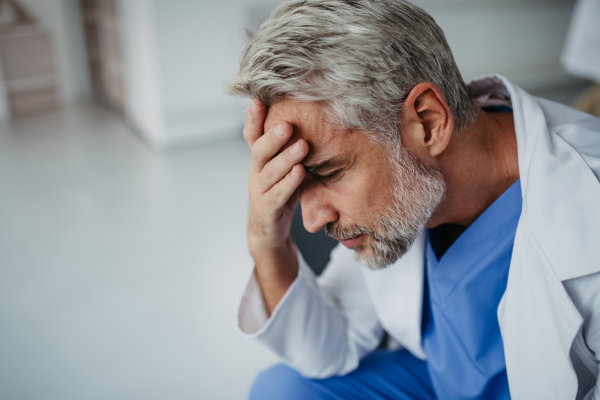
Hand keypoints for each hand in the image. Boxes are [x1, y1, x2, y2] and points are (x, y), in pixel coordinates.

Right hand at [243, 99, 307, 308]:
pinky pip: (277, 195)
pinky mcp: (267, 210)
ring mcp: (259, 192)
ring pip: (269, 172)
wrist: (268, 232)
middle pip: (259, 151)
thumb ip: (293, 149)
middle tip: (288, 125)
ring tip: (302, 146)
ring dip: (285, 158)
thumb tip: (318, 118)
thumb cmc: (281, 193)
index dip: (253, 118)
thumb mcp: (286, 168)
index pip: (252, 136)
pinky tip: (300, 173)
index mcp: (260, 160)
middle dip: (272, 137)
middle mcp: (256, 172)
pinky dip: (288, 184)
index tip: (259, 98)